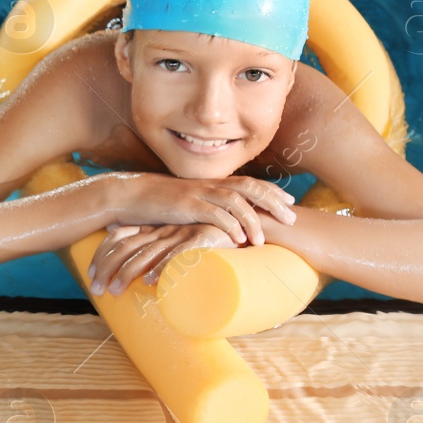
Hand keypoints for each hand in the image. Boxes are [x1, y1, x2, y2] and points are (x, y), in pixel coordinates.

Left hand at [88, 222, 241, 296]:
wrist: (244, 221)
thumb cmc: (206, 235)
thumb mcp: (176, 237)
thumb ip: (157, 245)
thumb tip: (134, 262)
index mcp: (155, 228)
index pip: (119, 237)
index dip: (102, 256)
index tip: (91, 276)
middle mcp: (163, 229)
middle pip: (126, 247)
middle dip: (107, 269)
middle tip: (97, 291)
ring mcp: (181, 233)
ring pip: (147, 252)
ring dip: (128, 273)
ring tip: (116, 291)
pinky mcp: (201, 239)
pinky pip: (178, 254)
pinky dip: (163, 267)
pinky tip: (151, 281)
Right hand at [109, 172, 295, 246]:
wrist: (130, 195)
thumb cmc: (159, 203)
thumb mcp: (189, 203)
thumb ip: (207, 209)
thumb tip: (225, 224)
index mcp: (212, 183)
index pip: (250, 182)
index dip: (272, 190)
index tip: (290, 201)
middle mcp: (209, 185)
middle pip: (250, 187)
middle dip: (273, 202)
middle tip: (291, 218)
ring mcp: (198, 193)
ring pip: (235, 201)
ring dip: (252, 219)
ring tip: (263, 239)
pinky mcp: (185, 206)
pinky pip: (213, 214)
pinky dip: (229, 225)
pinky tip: (239, 240)